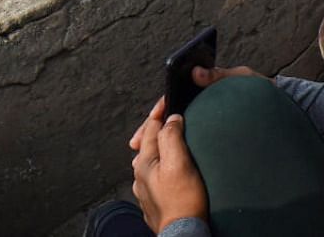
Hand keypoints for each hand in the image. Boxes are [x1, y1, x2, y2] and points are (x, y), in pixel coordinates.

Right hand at [129, 66, 264, 150]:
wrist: (280, 112)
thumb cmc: (260, 93)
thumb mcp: (241, 79)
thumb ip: (219, 76)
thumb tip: (196, 72)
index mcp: (203, 91)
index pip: (174, 97)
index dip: (160, 108)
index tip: (151, 118)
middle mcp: (200, 107)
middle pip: (168, 118)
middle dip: (150, 129)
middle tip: (136, 143)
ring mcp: (203, 123)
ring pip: (172, 133)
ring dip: (156, 142)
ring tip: (142, 156)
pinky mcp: (209, 137)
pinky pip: (185, 144)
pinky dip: (171, 152)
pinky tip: (163, 163)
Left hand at [130, 99, 208, 232]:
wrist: (183, 233)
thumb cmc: (183, 202)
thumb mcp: (179, 164)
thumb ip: (172, 138)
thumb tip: (171, 119)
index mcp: (145, 162)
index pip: (151, 126)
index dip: (161, 110)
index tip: (170, 99)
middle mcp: (140, 174)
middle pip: (147, 142)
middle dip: (157, 127)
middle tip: (167, 115)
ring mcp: (146, 188)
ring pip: (150, 159)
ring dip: (159, 146)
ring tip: (169, 138)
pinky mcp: (154, 199)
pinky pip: (155, 174)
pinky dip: (162, 164)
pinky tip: (170, 166)